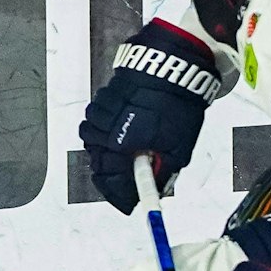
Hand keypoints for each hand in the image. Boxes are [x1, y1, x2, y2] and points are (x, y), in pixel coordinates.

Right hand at [78, 20, 221, 213]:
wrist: (172, 67)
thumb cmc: (177, 105)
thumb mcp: (179, 145)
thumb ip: (164, 170)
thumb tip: (158, 188)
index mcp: (122, 145)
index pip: (112, 181)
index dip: (121, 195)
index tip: (130, 203)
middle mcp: (106, 130)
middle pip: (97, 163)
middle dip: (111, 177)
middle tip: (126, 183)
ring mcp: (102, 112)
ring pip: (91, 138)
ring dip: (104, 150)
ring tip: (123, 154)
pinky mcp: (104, 96)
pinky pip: (95, 118)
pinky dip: (104, 128)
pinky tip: (120, 129)